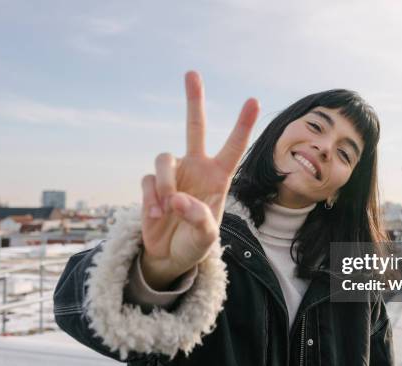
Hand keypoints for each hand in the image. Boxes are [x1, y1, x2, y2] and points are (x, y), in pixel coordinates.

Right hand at [140, 71, 258, 289]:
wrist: (169, 256)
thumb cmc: (195, 245)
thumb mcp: (206, 238)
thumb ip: (199, 219)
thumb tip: (178, 198)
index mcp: (218, 177)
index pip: (233, 147)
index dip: (243, 125)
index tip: (253, 100)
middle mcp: (196, 168)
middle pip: (194, 127)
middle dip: (194, 100)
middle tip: (192, 73)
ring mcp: (173, 174)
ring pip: (164, 157)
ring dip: (164, 182)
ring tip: (168, 209)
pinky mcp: (151, 185)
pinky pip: (148, 180)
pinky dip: (151, 198)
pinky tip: (157, 217)